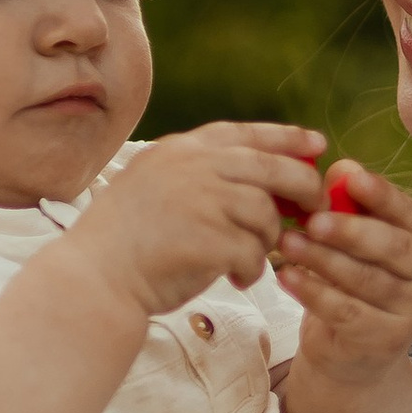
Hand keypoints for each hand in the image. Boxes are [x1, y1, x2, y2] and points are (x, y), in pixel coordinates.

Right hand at [70, 122, 328, 316]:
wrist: (94, 279)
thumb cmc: (128, 243)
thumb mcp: (158, 186)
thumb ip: (201, 175)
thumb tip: (267, 180)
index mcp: (180, 150)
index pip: (246, 133)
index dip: (287, 138)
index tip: (317, 145)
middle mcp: (192, 166)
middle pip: (274, 168)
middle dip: (304, 189)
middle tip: (315, 211)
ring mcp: (201, 199)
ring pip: (266, 214)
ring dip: (266, 241)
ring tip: (246, 260)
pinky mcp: (209, 237)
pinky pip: (255, 251)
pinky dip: (252, 268)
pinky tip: (236, 279)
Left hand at [275, 162, 411, 374]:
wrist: (351, 359)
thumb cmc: (350, 290)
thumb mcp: (351, 248)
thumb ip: (347, 208)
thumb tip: (339, 167)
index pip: (406, 213)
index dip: (380, 194)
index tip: (351, 177)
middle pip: (394, 248)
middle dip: (352, 230)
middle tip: (313, 217)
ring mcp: (409, 313)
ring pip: (366, 280)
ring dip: (322, 259)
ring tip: (286, 242)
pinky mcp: (383, 341)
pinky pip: (346, 311)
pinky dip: (312, 291)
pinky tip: (285, 276)